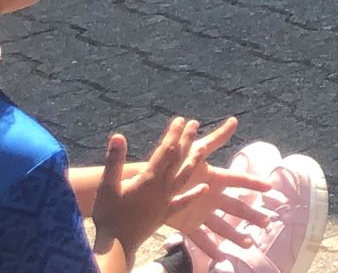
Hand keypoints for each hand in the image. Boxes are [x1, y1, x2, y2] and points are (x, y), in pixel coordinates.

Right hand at [92, 120, 211, 259]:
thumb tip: (117, 136)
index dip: (174, 133)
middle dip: (187, 140)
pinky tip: (204, 189)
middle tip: (194, 123)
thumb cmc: (108, 215)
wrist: (116, 245)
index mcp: (149, 178)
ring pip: (185, 176)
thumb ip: (114, 161)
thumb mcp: (107, 186)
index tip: (180, 119)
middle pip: (178, 159)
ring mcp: (166, 200)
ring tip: (203, 148)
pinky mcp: (165, 213)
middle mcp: (162, 187)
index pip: (166, 150)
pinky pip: (183, 202)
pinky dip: (194, 194)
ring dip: (194, 161)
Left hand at [163, 119, 275, 259]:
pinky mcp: (187, 225)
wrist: (145, 185)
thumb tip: (234, 120)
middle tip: (268, 221)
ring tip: (248, 244)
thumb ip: (214, 139)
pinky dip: (210, 249)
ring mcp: (200, 212)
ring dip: (234, 235)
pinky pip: (201, 238)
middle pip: (235, 207)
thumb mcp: (194, 151)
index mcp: (213, 178)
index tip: (270, 188)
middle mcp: (210, 196)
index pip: (238, 181)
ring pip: (222, 226)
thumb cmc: (171, 165)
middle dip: (251, 214)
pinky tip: (221, 259)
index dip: (253, 183)